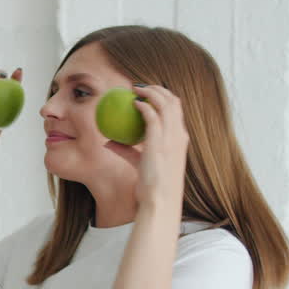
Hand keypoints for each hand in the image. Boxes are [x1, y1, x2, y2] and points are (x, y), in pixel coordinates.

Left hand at [105, 84, 187, 206]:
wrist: (159, 200)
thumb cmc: (150, 187)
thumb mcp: (140, 164)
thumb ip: (127, 151)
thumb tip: (109, 141)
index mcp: (180, 140)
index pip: (177, 111)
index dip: (164, 98)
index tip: (147, 94)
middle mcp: (179, 135)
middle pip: (174, 102)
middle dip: (158, 89)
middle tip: (140, 88)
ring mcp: (172, 138)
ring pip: (166, 103)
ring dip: (151, 92)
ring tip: (136, 90)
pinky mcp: (160, 142)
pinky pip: (152, 116)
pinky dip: (143, 105)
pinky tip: (133, 103)